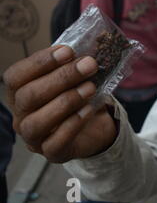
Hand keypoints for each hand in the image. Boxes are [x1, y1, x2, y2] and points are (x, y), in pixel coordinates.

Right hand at [2, 45, 117, 163]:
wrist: (94, 127)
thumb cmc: (78, 97)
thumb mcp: (75, 78)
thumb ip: (74, 64)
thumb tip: (88, 49)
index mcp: (19, 92)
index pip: (16, 76)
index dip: (40, 62)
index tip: (68, 50)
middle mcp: (20, 115)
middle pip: (28, 96)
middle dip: (61, 78)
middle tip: (89, 65)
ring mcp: (33, 137)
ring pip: (36, 122)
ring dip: (66, 101)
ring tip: (90, 87)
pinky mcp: (52, 153)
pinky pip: (56, 142)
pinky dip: (74, 124)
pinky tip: (89, 109)